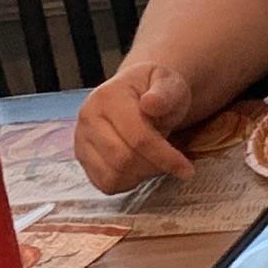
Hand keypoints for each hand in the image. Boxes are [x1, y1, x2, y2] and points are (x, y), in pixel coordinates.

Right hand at [75, 61, 195, 189]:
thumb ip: (165, 93)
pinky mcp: (82, 157)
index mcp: (108, 96)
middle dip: (154, 167)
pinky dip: (127, 182)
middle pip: (123, 160)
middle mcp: (88, 117)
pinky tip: (139, 167)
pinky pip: (104, 183)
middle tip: (172, 163)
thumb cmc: (156, 91)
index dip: (165, 157)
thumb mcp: (169, 84)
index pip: (137, 137)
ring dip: (141, 175)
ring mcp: (81, 138)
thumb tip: (151, 104)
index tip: (187, 169)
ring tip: (154, 161)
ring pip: (112, 176)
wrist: (137, 93)